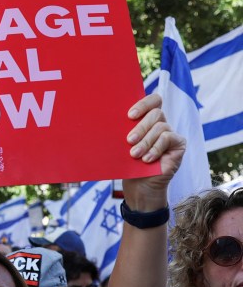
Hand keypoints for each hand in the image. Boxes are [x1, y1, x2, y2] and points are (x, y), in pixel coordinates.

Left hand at [122, 93, 185, 208]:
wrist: (138, 185)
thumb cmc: (128, 163)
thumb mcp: (123, 145)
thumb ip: (123, 131)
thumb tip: (108, 119)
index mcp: (146, 119)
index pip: (153, 100)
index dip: (143, 103)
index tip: (129, 115)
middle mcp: (160, 123)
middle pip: (156, 113)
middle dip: (140, 127)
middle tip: (129, 140)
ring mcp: (171, 133)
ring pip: (160, 127)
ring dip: (145, 142)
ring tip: (134, 155)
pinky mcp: (179, 144)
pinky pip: (168, 138)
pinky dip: (155, 148)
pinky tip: (147, 159)